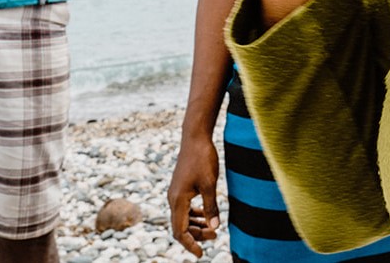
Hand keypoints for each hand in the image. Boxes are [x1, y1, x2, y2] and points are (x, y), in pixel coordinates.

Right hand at [167, 135, 220, 255]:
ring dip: (196, 226)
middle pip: (181, 227)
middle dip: (196, 235)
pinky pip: (185, 208)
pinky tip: (206, 216)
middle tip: (216, 236)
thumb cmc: (203, 158)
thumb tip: (215, 228)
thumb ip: (212, 207)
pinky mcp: (180, 188)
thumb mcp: (210, 184)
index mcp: (177, 201)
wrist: (195, 138)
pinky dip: (195, 215)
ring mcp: (175, 193)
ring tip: (214, 229)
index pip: (180, 232)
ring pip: (183, 218)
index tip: (201, 254)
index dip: (190, 244)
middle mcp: (173, 199)